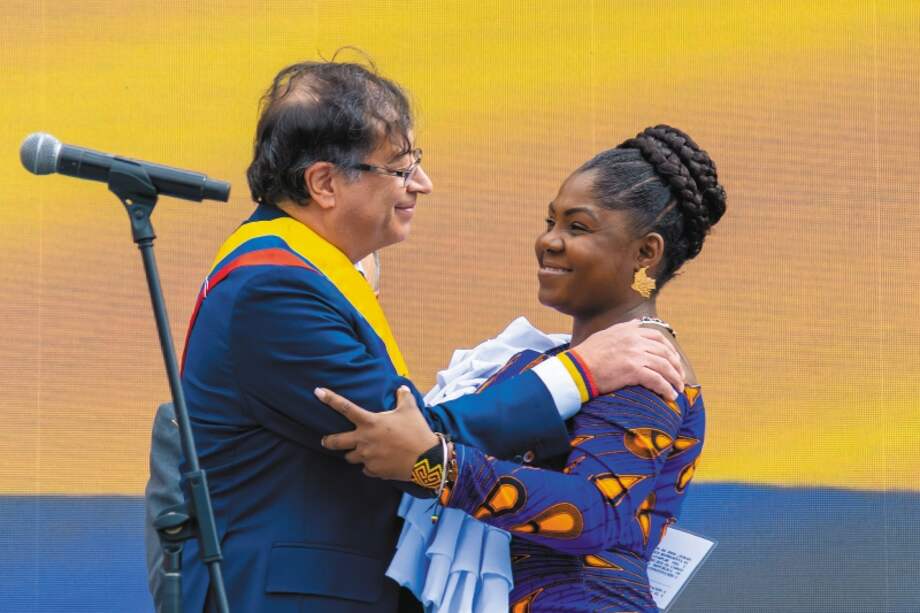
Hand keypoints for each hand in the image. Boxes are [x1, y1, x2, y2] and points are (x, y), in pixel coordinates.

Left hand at [317, 386, 437, 479]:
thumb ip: (403, 397)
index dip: (330, 399)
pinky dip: (369, 465)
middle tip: (326, 440)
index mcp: (370, 422)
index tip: (318, 392)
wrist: (426, 459)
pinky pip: (366, 468)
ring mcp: (367, 457)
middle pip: (336, 442)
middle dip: (328, 441)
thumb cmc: (416, 431)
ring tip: (361, 451)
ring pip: (350, 457)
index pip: (345, 407)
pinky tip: (378, 462)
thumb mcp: (410, 410)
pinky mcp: (374, 471)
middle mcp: (364, 440)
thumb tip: (401, 388)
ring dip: (354, 453)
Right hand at [572, 319, 684, 399]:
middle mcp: (635, 340)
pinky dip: (666, 389)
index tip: (674, 360)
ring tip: (677, 390)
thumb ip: (624, 328)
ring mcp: (635, 354)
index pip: (658, 337)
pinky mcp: (633, 370)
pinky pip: (657, 380)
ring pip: (664, 367)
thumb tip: (637, 322)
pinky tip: (669, 396)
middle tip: (679, 378)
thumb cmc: (588, 354)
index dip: (669, 349)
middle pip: (664, 352)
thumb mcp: (606, 334)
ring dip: (674, 379)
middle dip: (676, 366)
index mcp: (629, 331)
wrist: (577, 368)